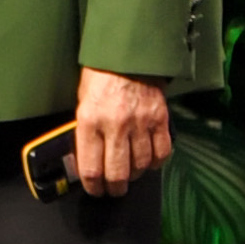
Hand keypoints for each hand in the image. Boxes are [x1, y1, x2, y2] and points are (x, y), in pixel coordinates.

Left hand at [72, 65, 173, 196]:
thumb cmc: (102, 75)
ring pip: (140, 166)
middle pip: (117, 173)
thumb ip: (86, 130)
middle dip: (114, 188)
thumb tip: (86, 158)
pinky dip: (155, 163)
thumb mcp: (83, 100)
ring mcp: (140, 123)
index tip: (95, 190)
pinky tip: (149, 162)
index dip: (93, 186)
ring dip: (135, 176)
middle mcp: (115, 125)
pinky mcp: (159, 119)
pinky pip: (161, 152)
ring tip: (131, 174)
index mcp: (90, 120)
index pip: (90, 168)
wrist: (129, 53)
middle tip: (114, 190)